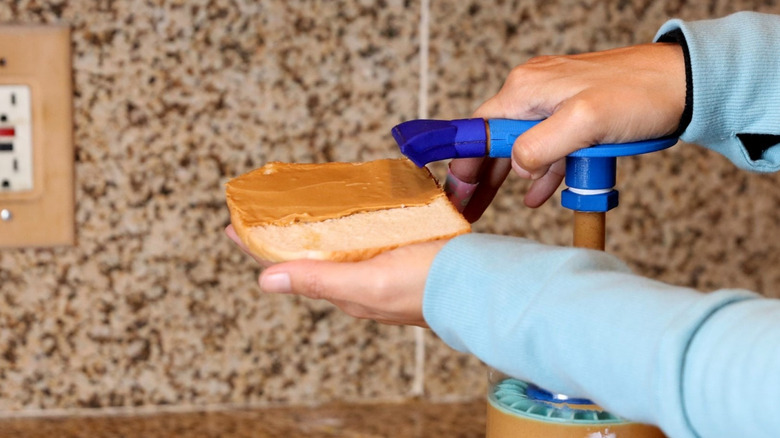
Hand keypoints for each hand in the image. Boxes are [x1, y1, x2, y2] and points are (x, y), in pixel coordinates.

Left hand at [225, 224, 444, 326]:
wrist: (481, 285)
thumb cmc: (427, 288)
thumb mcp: (367, 284)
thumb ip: (319, 280)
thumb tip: (264, 280)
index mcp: (343, 289)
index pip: (288, 266)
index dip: (258, 246)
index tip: (232, 223)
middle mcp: (356, 281)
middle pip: (309, 253)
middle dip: (283, 233)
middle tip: (264, 207)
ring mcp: (378, 267)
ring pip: (337, 243)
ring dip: (315, 225)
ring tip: (300, 202)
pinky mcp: (400, 254)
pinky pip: (366, 235)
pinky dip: (351, 220)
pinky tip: (354, 205)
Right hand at [450, 42, 684, 217]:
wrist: (684, 82)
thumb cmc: (639, 94)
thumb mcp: (586, 122)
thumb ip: (542, 146)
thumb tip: (515, 166)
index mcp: (526, 90)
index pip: (479, 129)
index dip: (462, 162)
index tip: (451, 190)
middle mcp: (533, 93)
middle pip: (493, 142)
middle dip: (478, 177)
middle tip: (464, 209)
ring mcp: (553, 104)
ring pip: (519, 148)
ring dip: (506, 179)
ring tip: (485, 209)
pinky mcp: (573, 114)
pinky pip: (548, 147)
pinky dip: (541, 172)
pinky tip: (537, 194)